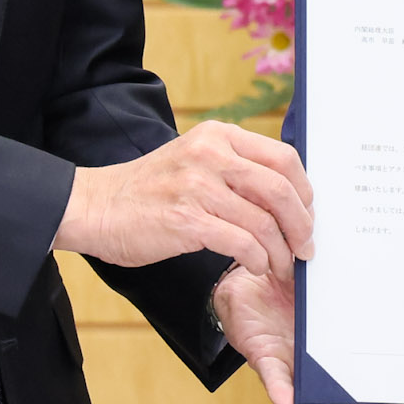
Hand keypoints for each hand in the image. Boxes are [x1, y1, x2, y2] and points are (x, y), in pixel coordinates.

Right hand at [55, 121, 313, 279]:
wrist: (95, 206)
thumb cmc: (149, 190)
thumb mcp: (194, 160)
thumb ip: (235, 168)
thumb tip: (286, 195)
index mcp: (218, 136)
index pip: (283, 157)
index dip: (304, 190)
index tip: (308, 214)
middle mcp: (211, 155)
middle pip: (280, 189)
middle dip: (301, 224)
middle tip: (305, 246)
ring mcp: (197, 186)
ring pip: (263, 221)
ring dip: (280, 250)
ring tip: (280, 264)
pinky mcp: (185, 220)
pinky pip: (241, 243)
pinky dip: (257, 259)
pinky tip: (256, 267)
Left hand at [210, 264, 403, 403]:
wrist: (257, 274)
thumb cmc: (302, 286)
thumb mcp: (336, 288)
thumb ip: (359, 288)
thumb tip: (399, 273)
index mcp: (346, 363)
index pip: (375, 396)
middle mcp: (323, 377)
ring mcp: (296, 374)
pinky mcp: (266, 362)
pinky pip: (274, 383)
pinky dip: (283, 396)